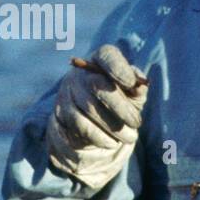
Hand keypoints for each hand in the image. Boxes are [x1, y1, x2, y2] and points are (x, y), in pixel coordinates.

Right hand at [45, 44, 148, 189]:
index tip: (131, 83)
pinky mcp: (60, 114)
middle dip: (120, 107)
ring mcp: (67, 93)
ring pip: (88, 110)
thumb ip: (138, 88)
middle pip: (97, 85)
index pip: (107, 56)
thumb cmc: (118, 102)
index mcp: (100, 61)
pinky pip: (79, 127)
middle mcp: (80, 74)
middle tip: (136, 124)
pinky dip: (98, 137)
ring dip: (112, 127)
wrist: (92, 124)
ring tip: (129, 138)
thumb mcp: (131, 94)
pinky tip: (111, 143)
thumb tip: (140, 86)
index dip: (118, 68)